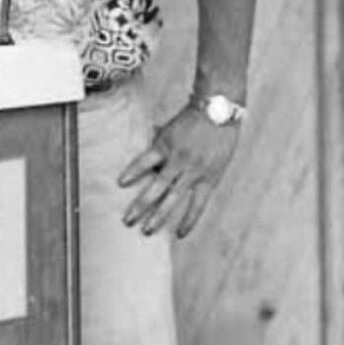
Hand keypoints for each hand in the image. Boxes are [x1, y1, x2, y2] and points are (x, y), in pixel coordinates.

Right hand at [117, 104, 239, 238]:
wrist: (218, 109)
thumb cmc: (221, 133)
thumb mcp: (220, 158)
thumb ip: (202, 171)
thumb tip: (184, 178)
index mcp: (209, 179)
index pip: (197, 207)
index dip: (188, 221)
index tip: (180, 235)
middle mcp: (193, 173)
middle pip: (171, 202)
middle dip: (157, 219)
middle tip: (144, 232)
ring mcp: (178, 160)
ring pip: (156, 188)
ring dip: (142, 205)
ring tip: (129, 218)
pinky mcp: (165, 145)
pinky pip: (146, 162)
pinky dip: (133, 172)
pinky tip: (122, 182)